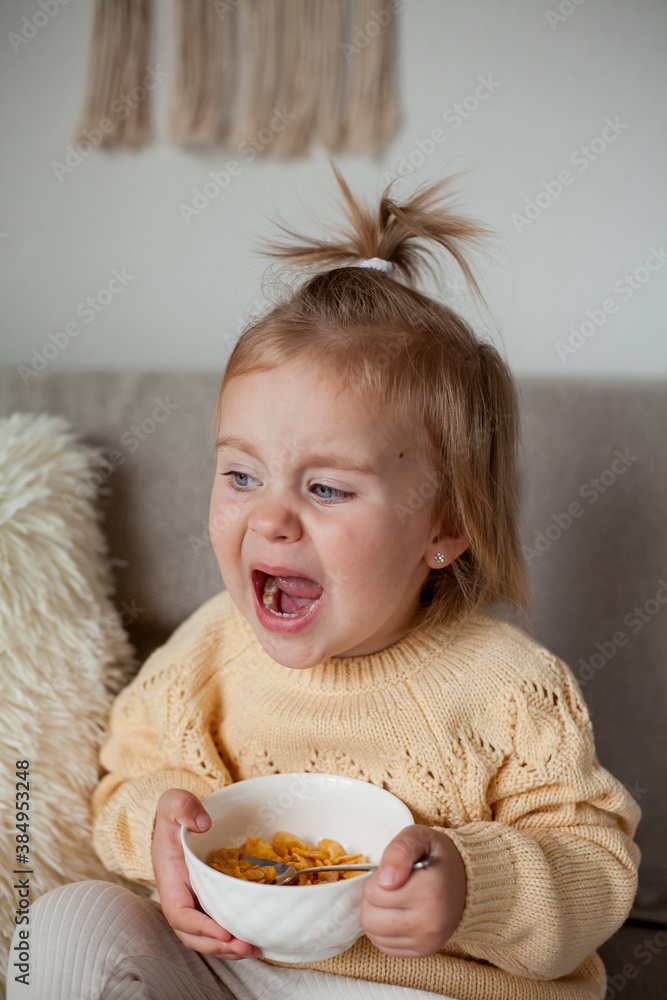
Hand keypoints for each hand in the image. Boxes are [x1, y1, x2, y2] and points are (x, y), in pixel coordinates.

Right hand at [151, 788, 260, 959]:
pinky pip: (219, 926)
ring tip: (254, 948)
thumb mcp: (173, 803)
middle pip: (194, 935)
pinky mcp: (211, 902)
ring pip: (207, 937)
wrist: (179, 821)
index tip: (224, 931)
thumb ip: (183, 807)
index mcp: (170, 881)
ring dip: (228, 948)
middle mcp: (182, 898)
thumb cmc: (174, 815)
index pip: (180, 914)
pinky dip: (234, 938)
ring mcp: (196, 903)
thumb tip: (202, 823)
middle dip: (218, 945)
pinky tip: (255, 939)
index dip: (200, 926)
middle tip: (245, 946)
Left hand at [361, 824, 466, 957]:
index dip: (377, 879)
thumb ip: (399, 851)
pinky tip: (397, 915)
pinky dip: (384, 931)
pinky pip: (385, 946)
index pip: (373, 893)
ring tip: (394, 900)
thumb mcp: (419, 837)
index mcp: (429, 892)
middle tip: (390, 887)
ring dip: (376, 915)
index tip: (394, 873)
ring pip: (374, 934)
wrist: (467, 882)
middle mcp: (430, 922)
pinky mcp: (422, 952)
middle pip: (371, 918)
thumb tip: (384, 880)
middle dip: (373, 899)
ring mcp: (426, 941)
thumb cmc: (438, 857)